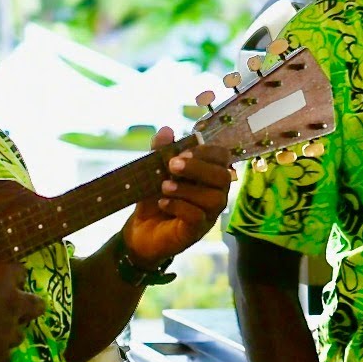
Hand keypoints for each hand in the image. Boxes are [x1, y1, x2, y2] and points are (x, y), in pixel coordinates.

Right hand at [0, 223, 45, 361]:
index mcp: (5, 279)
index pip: (19, 272)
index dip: (15, 274)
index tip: (10, 275)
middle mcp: (13, 305)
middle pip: (35, 306)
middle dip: (32, 306)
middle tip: (24, 307)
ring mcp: (6, 332)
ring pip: (20, 335)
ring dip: (12, 333)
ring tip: (1, 333)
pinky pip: (3, 359)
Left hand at [122, 126, 234, 266]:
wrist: (139, 231)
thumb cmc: (154, 199)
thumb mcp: (154, 172)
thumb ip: (160, 151)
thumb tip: (166, 129)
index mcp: (208, 176)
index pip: (223, 158)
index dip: (207, 151)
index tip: (183, 151)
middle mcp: (215, 194)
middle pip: (223, 177)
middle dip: (198, 168)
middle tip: (172, 165)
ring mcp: (208, 215)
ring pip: (214, 198)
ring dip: (187, 189)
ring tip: (164, 186)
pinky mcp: (196, 232)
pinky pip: (197, 217)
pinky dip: (179, 206)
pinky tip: (163, 203)